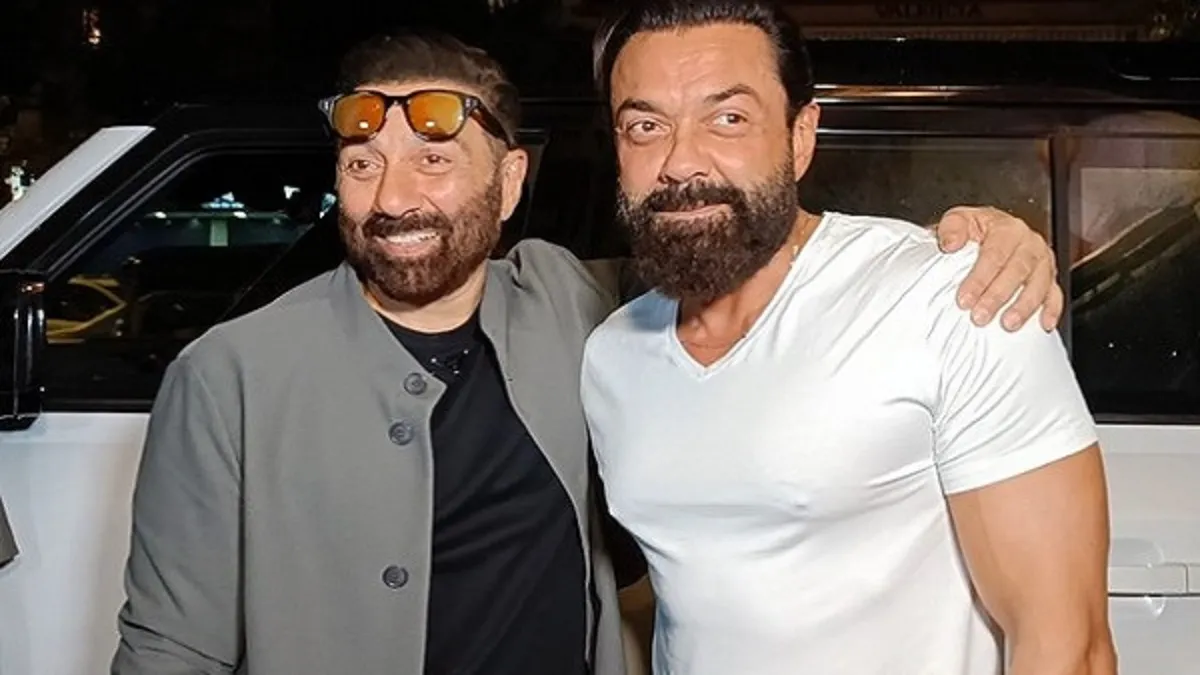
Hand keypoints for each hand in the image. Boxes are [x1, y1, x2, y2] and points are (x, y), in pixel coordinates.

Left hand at [935, 206, 1061, 331]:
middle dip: (998, 296)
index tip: (964, 299)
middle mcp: (1029, 243)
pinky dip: (1052, 309)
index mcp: (1007, 228)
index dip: (979, 279)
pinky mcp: (1050, 277)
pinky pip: (1055, 293)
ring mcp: (1043, 261)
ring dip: (1024, 306)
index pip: (994, 255)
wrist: (988, 233)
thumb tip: (950, 244)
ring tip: (1008, 324)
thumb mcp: (958, 220)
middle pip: (1017, 271)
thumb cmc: (974, 230)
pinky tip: (1044, 324)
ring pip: (1039, 284)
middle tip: (980, 316)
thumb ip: (951, 228)